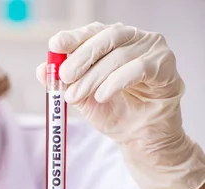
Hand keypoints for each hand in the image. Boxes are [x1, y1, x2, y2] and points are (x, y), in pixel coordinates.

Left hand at [36, 21, 204, 188]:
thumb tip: (41, 69)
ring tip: (77, 96)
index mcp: (112, 42)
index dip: (73, 37)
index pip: (92, 31)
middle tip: (64, 77)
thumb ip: (63, 83)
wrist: (139, 137)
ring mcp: (152, 50)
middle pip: (106, 38)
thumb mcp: (81, 98)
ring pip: (120, 56)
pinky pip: (140, 68)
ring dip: (93, 77)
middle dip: (81, 58)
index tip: (55, 45)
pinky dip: (116, 82)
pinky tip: (102, 96)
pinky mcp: (166, 66)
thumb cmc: (113, 112)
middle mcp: (134, 39)